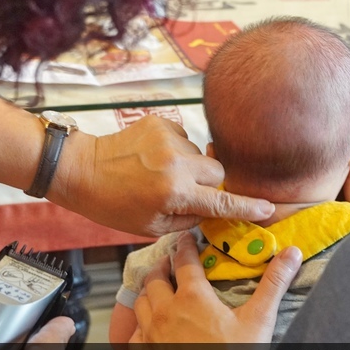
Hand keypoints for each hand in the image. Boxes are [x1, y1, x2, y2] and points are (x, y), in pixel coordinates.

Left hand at [52, 116, 274, 236]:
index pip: (220, 201)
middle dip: (208, 182)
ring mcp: (169, 138)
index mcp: (173, 192)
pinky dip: (175, 150)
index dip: (246, 206)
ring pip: (200, 154)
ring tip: (159, 173)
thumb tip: (212, 207)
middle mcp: (176, 163)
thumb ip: (188, 217)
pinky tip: (153, 158)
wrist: (82, 168)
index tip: (267, 208)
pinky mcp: (161, 123)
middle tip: (185, 192)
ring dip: (189, 165)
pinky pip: (184, 139)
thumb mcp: (151, 226)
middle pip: (217, 171)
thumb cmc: (113, 204)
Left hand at [129, 232, 302, 349]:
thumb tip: (292, 253)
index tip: (185, 238)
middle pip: (155, 278)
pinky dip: (141, 323)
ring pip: (141, 302)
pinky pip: (135, 332)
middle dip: (162, 265)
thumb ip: (273, 283)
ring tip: (157, 288)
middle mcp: (166, 310)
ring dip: (149, 291)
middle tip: (168, 261)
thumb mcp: (259, 320)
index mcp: (192, 297)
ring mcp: (151, 334)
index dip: (184, 246)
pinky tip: (149, 326)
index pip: (184, 261)